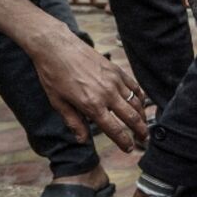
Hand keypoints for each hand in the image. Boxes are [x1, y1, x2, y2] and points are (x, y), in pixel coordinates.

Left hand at [31, 26, 147, 151]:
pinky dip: (140, 97)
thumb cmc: (53, 75)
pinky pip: (134, 86)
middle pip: (132, 118)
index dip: (124, 142)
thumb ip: (73, 122)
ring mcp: (114, 81)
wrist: (56, 47)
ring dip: (142, 116)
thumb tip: (82, 140)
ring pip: (136, 103)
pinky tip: (140, 103)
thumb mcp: (58, 102)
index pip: (114, 129)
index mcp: (92, 105)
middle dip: (141, 131)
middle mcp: (107, 94)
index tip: (128, 149)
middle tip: (144, 139)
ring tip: (144, 124)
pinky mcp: (117, 71)